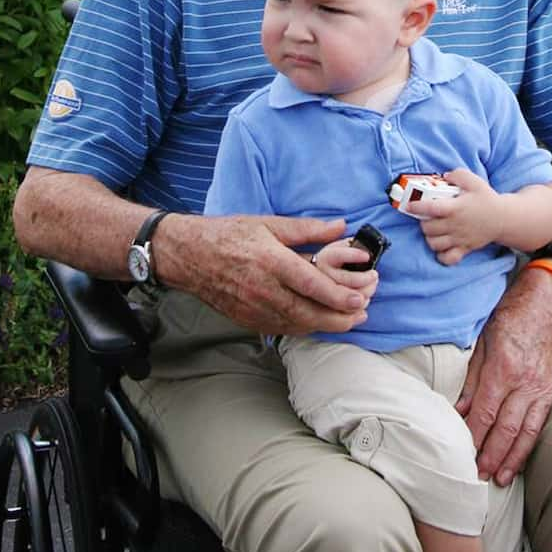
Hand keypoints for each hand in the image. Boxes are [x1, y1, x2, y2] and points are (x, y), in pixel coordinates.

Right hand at [160, 212, 371, 335]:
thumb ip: (307, 229)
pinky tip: (318, 322)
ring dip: (326, 326)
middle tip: (362, 313)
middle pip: (310, 313)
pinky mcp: (248, 319)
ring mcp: (255, 309)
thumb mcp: (268, 223)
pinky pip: (283, 328)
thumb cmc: (228, 235)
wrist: (189, 256)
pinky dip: (305, 327)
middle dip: (340, 318)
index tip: (361, 298)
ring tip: (349, 320)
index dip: (339, 296)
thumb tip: (340, 227)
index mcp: (272, 262)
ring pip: (298, 325)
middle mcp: (264, 289)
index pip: (313, 285)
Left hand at [417, 168, 499, 264]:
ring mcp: (459, 239)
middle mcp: (455, 225)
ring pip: (434, 244)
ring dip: (430, 237)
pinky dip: (441, 255)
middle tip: (427, 217)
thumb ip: (458, 175)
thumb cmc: (486, 199)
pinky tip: (442, 246)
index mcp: (455, 208)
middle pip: (427, 228)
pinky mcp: (465, 249)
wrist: (503, 218)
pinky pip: (448, 258)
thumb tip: (444, 175)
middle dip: (423, 222)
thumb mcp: (474, 181)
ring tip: (434, 230)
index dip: (416, 206)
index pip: (430, 208)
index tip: (410, 205)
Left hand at [456, 265, 551, 483]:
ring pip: (524, 433)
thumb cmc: (508, 319)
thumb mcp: (481, 342)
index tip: (461, 452)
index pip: (484, 411)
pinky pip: (538, 426)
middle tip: (475, 475)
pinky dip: (527, 447)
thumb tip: (457, 410)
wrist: (543, 308)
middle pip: (505, 428)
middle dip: (489, 455)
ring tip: (497, 479)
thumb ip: (469, 379)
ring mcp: (540, 389)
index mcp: (503, 368)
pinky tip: (517, 462)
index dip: (473, 435)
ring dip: (509, 459)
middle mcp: (524, 383)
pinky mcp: (549, 393)